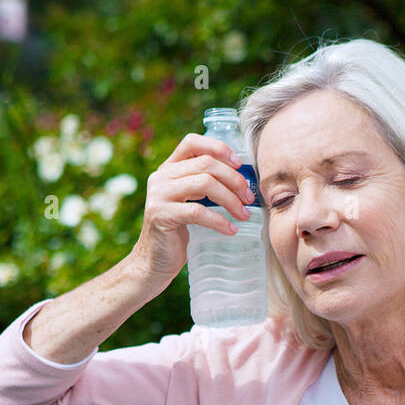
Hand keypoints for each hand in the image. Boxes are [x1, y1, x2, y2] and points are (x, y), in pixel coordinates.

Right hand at [129, 132, 254, 295]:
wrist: (154, 261)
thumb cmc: (180, 232)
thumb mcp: (191, 202)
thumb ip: (205, 186)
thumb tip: (244, 179)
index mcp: (169, 168)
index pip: (192, 142)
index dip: (218, 148)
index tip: (240, 164)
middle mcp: (161, 177)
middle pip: (206, 163)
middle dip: (234, 179)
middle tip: (249, 198)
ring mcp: (159, 195)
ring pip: (204, 183)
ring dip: (230, 199)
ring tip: (244, 214)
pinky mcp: (161, 215)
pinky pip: (198, 212)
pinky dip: (219, 221)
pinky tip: (231, 230)